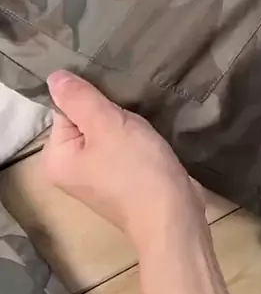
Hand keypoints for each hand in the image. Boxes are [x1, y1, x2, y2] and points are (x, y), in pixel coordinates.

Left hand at [44, 71, 207, 251]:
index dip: (90, 100)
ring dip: (126, 125)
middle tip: (131, 118)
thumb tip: (53, 76)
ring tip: (143, 127)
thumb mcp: (106, 124)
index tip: (114, 103)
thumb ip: (79, 98)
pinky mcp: (121, 181)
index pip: (65, 110)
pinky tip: (150, 141)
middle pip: (86, 121)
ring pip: (108, 133)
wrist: (173, 216)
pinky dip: (135, 141)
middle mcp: (70, 169)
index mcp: (56, 158)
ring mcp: (96, 177)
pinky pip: (122, 149)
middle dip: (110, 113)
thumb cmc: (136, 170)